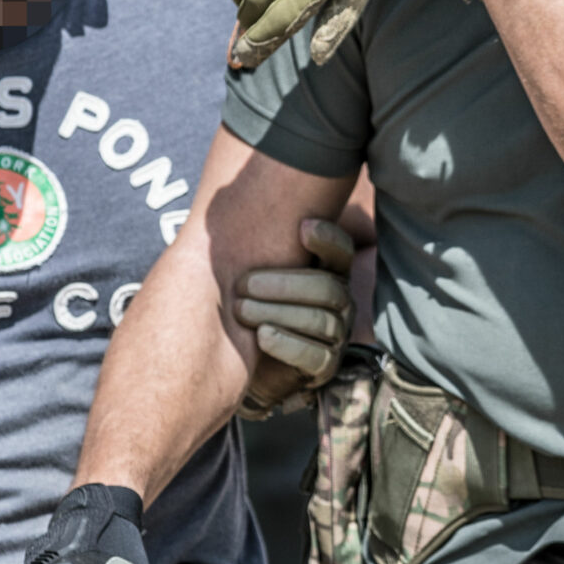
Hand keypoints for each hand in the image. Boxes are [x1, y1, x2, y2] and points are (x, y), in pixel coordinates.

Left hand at [234, 217, 357, 412]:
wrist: (236, 360)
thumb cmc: (244, 304)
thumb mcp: (250, 272)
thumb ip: (254, 243)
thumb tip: (223, 196)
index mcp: (327, 272)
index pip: (340, 252)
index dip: (326, 238)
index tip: (301, 227)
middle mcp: (339, 301)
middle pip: (328, 287)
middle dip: (286, 283)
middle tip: (243, 284)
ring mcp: (336, 335)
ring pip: (321, 320)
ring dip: (278, 312)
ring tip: (242, 309)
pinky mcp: (324, 366)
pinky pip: (315, 355)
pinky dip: (287, 344)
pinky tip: (263, 336)